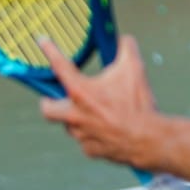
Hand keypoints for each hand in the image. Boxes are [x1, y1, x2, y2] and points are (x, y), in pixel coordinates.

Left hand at [37, 36, 159, 168]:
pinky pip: (87, 141)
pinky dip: (94, 135)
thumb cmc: (138, 105)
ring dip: (78, 119)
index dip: (50, 50)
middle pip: (47, 108)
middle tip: (58, 97)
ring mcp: (80, 134)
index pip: (60, 66)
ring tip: (96, 114)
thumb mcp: (134, 69)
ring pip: (70, 126)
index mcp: (81, 91)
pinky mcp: (90, 149)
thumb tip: (124, 40)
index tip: (43, 42)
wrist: (147, 138)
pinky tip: (109, 130)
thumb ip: (126, 49)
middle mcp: (74, 113)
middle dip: (49, 102)